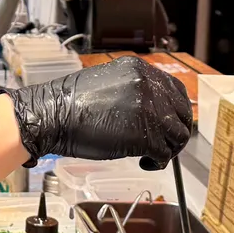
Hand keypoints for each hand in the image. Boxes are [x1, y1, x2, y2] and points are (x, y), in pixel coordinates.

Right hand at [9, 55, 191, 164]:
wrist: (51, 116)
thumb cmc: (71, 104)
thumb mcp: (108, 82)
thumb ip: (133, 90)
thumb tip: (151, 109)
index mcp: (139, 69)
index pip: (174, 89)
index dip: (175, 110)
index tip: (169, 124)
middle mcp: (148, 84)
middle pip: (182, 113)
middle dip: (174, 132)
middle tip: (162, 143)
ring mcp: (149, 109)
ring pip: (178, 135)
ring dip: (168, 149)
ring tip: (151, 155)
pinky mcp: (145, 135)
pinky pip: (165, 153)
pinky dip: (158, 162)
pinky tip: (144, 163)